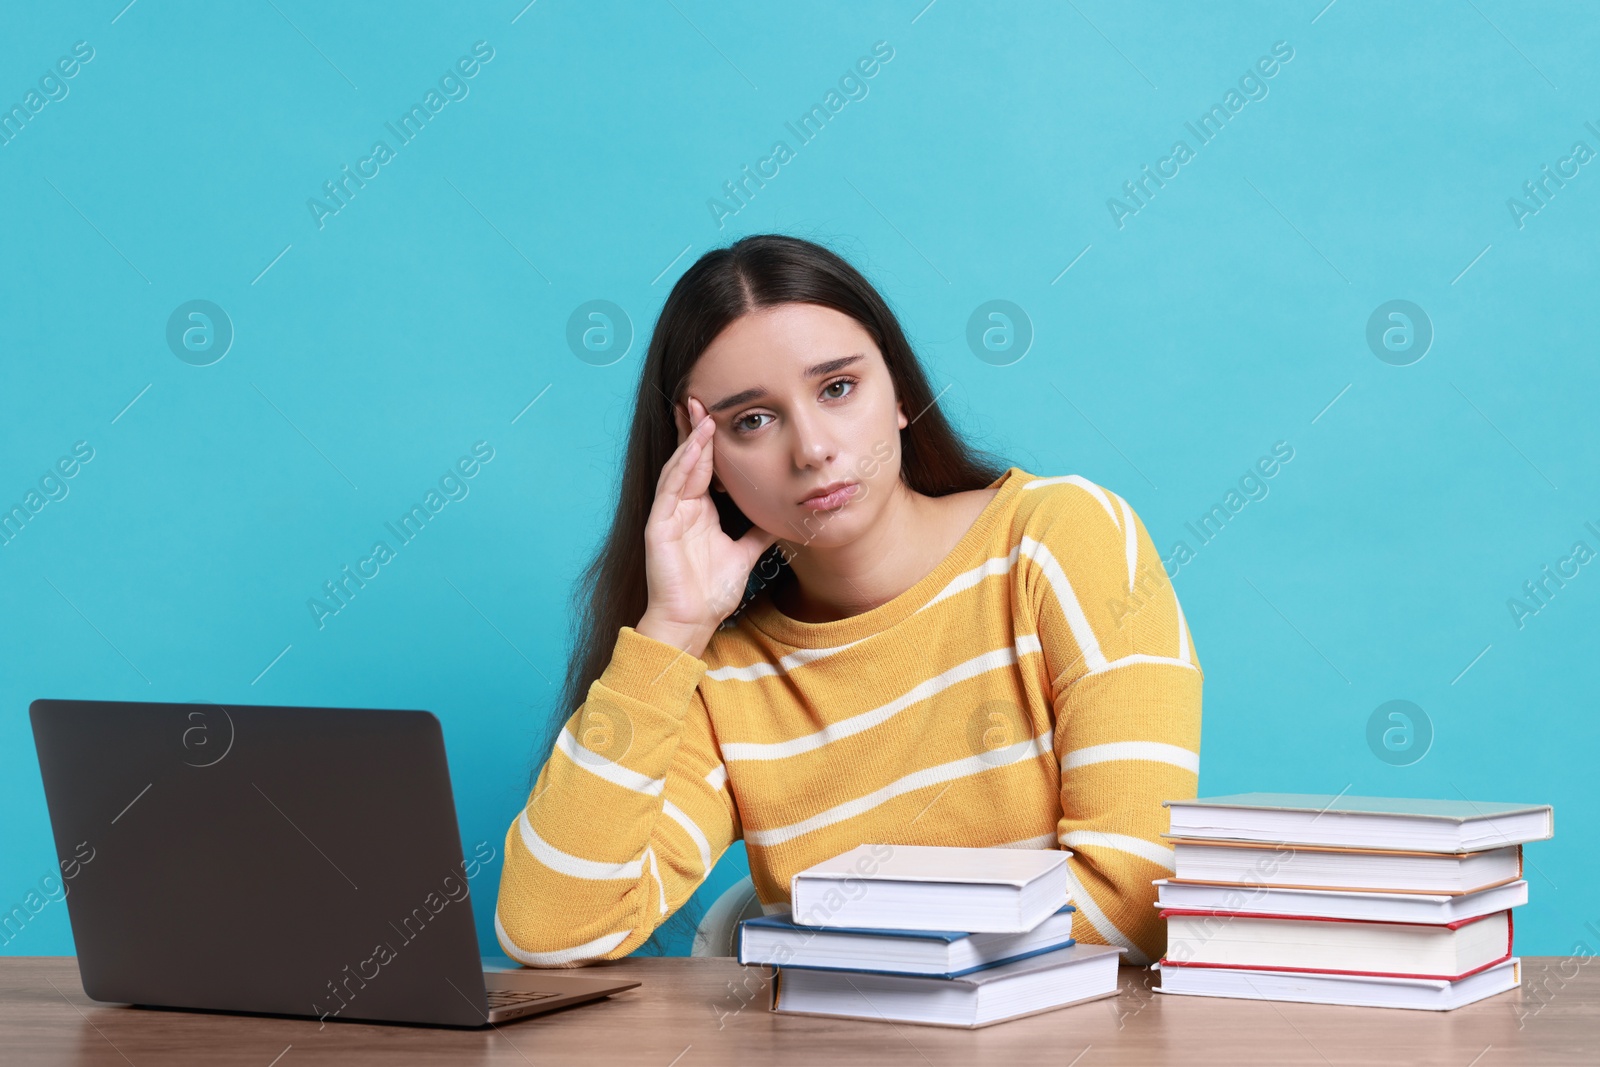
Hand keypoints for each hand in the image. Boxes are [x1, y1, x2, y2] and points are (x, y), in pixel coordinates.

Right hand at [637, 395, 777, 656]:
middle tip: (702, 398)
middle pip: (688, 460)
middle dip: (695, 429)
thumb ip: (759, 532)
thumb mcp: (745, 553)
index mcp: (698, 511)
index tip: (720, 415)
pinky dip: (682, 468)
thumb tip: (783, 516)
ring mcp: (667, 516)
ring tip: (700, 415)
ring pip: (678, 470)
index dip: (711, 442)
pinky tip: (693, 449)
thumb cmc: (712, 592)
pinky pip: (670, 491)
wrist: (692, 622)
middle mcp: (681, 508)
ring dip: (690, 442)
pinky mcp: (658, 527)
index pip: (705, 467)